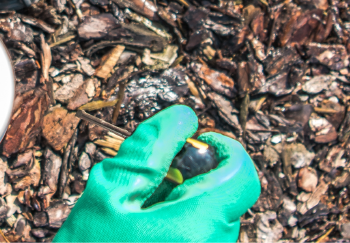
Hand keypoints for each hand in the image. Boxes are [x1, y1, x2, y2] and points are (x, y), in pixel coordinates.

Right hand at [55, 106, 260, 242]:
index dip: (220, 150)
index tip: (191, 145)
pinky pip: (201, 241)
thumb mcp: (108, 194)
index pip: (242, 175)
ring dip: (184, 209)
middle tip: (148, 188)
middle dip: (193, 181)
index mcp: (197, 227)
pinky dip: (179, 231)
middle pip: (226, 198)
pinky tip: (145, 238)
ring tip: (139, 220)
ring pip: (213, 222)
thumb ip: (150, 150)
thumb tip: (181, 118)